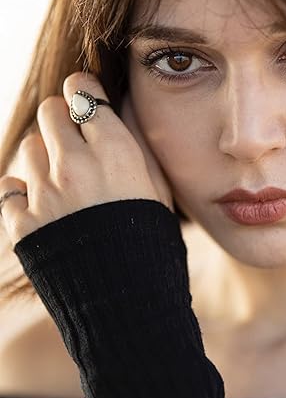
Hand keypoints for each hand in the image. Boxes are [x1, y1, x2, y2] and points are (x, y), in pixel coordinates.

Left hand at [0, 72, 174, 248]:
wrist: (127, 306)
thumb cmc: (153, 246)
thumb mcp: (159, 190)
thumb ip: (138, 144)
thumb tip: (121, 106)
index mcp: (115, 153)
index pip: (83, 91)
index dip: (85, 93)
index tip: (88, 103)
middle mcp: (75, 166)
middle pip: (50, 111)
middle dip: (62, 120)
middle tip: (76, 141)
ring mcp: (44, 194)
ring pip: (30, 147)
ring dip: (45, 157)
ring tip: (66, 183)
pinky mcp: (22, 222)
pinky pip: (9, 188)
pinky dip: (22, 193)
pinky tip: (44, 206)